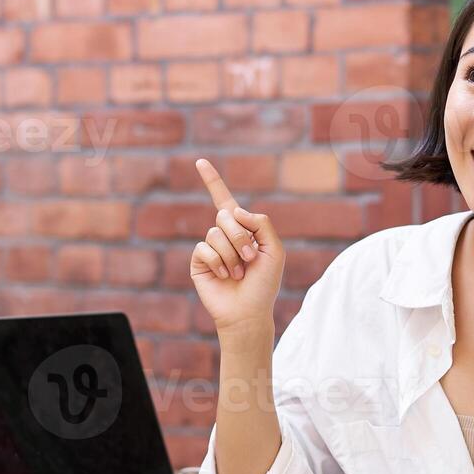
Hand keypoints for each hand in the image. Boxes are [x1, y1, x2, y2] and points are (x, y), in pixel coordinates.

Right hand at [186, 158, 284, 336]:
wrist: (249, 312)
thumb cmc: (264, 284)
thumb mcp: (274, 249)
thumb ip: (261, 224)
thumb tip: (234, 211)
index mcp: (242, 229)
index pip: (225, 200)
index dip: (213, 181)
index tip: (201, 162)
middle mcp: (224, 236)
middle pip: (226, 216)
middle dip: (241, 237)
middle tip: (250, 259)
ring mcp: (210, 248)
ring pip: (216, 234)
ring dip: (232, 256)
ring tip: (239, 273)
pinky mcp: (198, 262)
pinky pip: (205, 249)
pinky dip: (219, 263)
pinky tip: (225, 277)